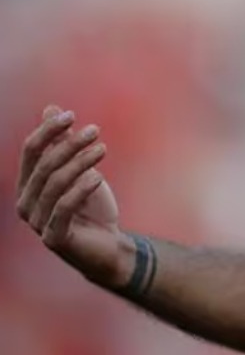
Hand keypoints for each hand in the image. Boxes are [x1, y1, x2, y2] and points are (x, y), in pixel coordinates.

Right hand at [15, 105, 126, 285]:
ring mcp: (37, 223)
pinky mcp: (54, 238)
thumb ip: (63, 143)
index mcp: (28, 185)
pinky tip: (98, 176)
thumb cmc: (92, 207)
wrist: (108, 246)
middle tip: (95, 131)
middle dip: (69, 144)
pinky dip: (80, 189)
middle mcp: (26, 204)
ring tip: (102, 149)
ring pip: (54, 184)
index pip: (31, 151)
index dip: (48, 131)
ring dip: (80, 163)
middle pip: (44, 165)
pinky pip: (63, 208)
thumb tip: (51, 108)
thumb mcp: (81, 170)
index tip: (72, 115)